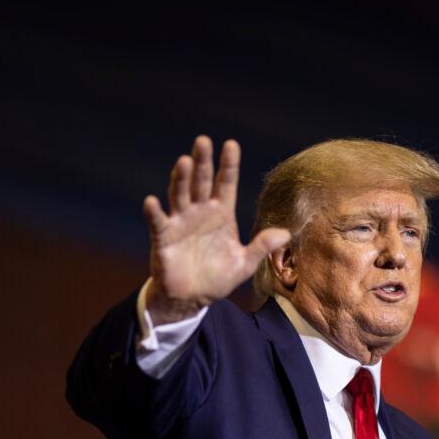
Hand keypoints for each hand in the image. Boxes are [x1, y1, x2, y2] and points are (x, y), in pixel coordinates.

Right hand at [143, 136, 290, 323]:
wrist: (192, 298)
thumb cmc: (217, 278)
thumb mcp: (244, 263)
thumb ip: (261, 247)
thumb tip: (286, 233)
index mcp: (221, 214)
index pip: (225, 184)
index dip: (228, 165)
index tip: (231, 145)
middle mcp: (200, 212)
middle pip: (201, 182)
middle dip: (202, 162)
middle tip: (203, 140)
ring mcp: (180, 222)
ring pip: (180, 195)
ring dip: (181, 179)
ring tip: (184, 161)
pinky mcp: (163, 237)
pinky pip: (158, 222)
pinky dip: (154, 212)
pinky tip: (152, 201)